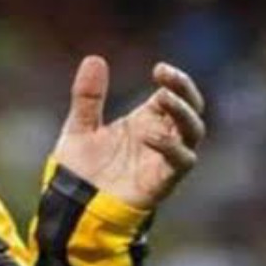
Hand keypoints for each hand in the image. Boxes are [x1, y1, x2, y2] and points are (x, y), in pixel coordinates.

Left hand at [52, 56, 205, 208]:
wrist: (72, 207)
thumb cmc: (80, 171)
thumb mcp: (80, 127)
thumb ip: (88, 97)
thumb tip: (94, 58)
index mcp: (145, 122)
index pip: (173, 95)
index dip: (174, 80)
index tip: (160, 69)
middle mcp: (160, 137)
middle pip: (191, 109)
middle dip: (185, 89)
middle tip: (167, 75)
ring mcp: (163, 159)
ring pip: (193, 132)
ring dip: (183, 113)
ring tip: (163, 97)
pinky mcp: (162, 181)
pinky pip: (181, 161)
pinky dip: (172, 146)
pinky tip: (150, 135)